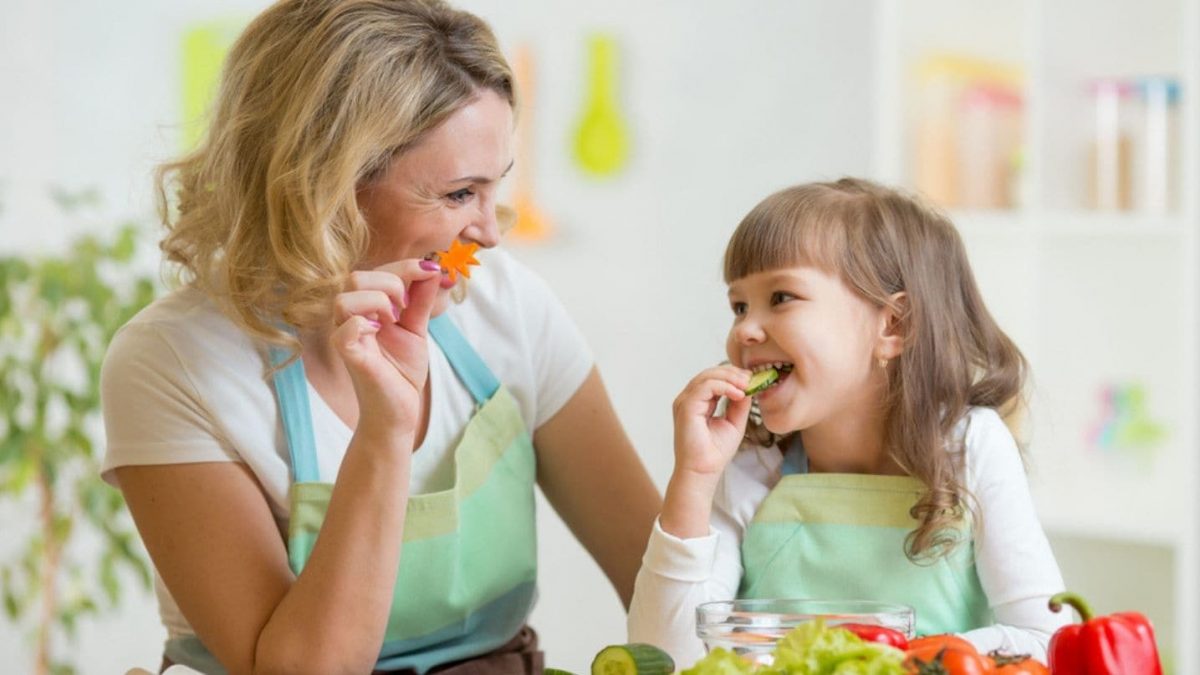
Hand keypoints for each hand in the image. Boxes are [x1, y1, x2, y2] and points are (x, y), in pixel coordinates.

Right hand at [330, 259, 442, 432]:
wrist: (400, 410)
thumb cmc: (402, 370)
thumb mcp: (416, 328)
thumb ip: (421, 300)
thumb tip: (433, 268)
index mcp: (365, 308)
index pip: (375, 270)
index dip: (405, 266)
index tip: (432, 271)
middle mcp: (350, 318)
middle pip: (356, 277)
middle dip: (391, 283)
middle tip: (406, 308)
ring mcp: (346, 336)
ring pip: (345, 297)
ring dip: (378, 302)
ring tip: (394, 321)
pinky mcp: (348, 356)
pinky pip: (345, 329)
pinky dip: (365, 324)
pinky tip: (380, 331)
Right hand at [671, 364, 752, 478]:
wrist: (703, 471)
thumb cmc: (715, 452)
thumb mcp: (734, 422)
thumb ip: (739, 404)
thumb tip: (748, 387)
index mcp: (697, 402)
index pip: (713, 379)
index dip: (732, 376)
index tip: (751, 379)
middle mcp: (688, 399)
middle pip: (710, 373)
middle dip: (733, 373)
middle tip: (751, 379)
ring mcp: (685, 402)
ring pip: (707, 376)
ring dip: (730, 378)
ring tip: (747, 385)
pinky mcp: (686, 407)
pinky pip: (706, 387)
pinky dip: (724, 386)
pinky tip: (738, 394)